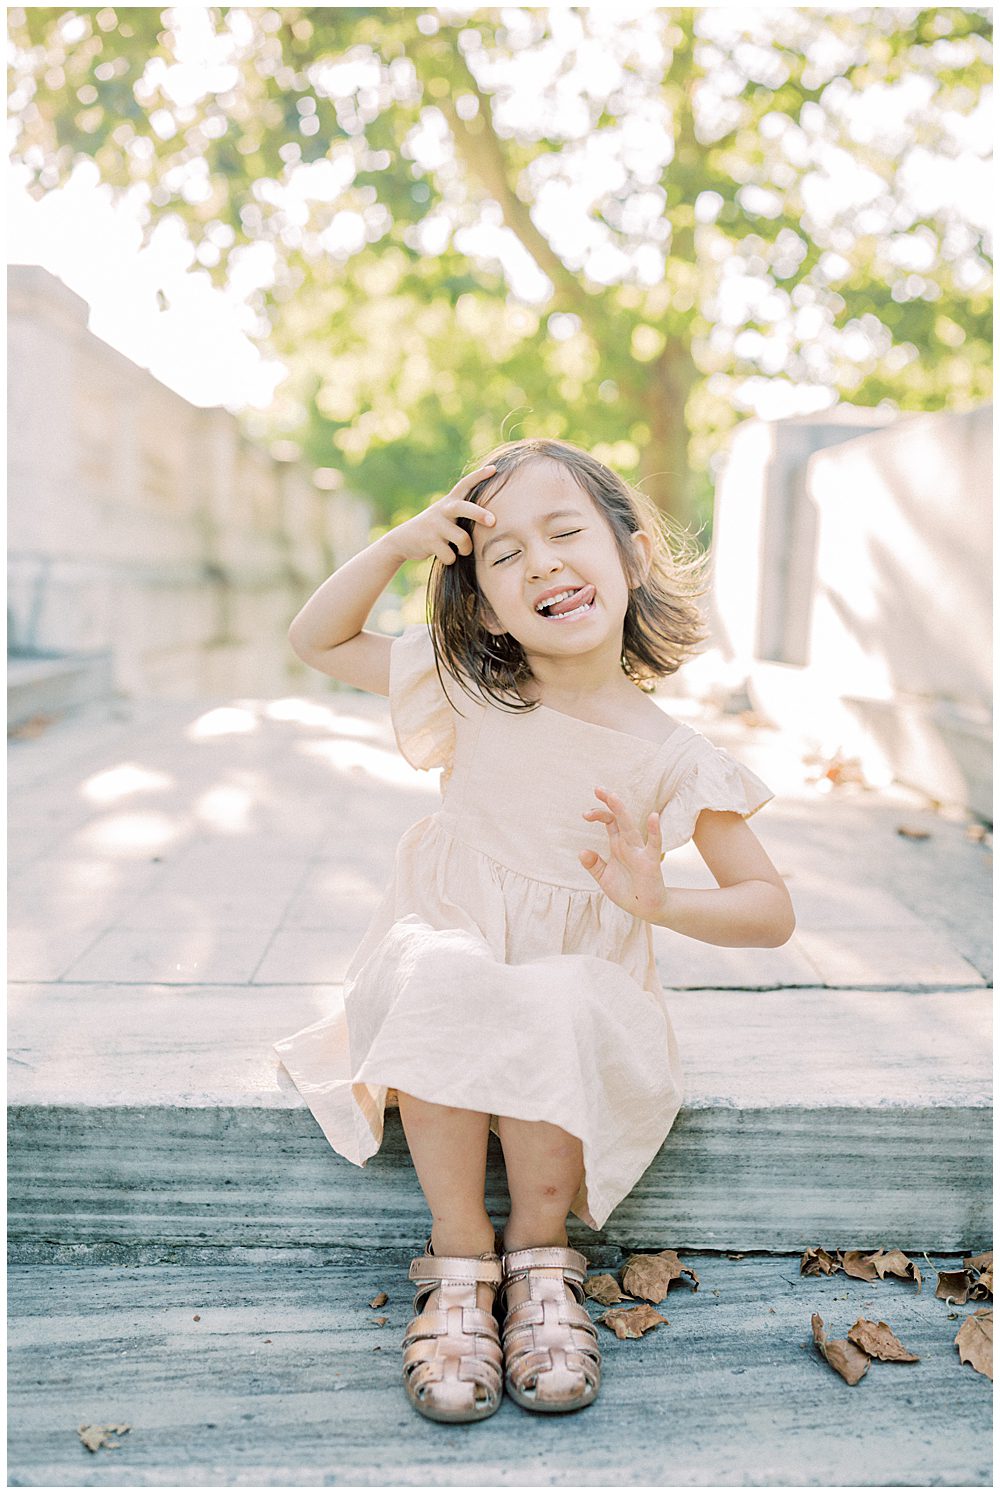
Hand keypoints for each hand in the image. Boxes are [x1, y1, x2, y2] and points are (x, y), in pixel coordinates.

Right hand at [385, 464, 497, 565]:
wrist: (402, 540)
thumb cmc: (434, 529)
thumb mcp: (445, 515)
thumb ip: (462, 513)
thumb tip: (493, 521)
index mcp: (449, 502)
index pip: (465, 484)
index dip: (479, 476)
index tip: (494, 469)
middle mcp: (443, 510)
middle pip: (464, 508)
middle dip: (479, 514)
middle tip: (493, 521)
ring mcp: (435, 525)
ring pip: (462, 539)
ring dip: (466, 549)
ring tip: (461, 550)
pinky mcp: (429, 541)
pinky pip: (450, 555)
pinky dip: (450, 559)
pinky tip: (443, 555)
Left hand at [579, 787, 665, 920]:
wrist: (645, 909)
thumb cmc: (626, 890)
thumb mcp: (604, 878)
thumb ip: (594, 865)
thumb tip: (582, 852)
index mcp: (617, 845)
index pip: (608, 822)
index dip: (598, 814)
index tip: (585, 814)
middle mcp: (628, 845)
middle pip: (618, 819)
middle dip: (609, 804)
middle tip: (598, 788)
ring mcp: (640, 852)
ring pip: (630, 828)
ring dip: (622, 813)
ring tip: (614, 797)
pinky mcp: (651, 863)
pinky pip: (653, 845)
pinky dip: (654, 832)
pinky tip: (653, 817)